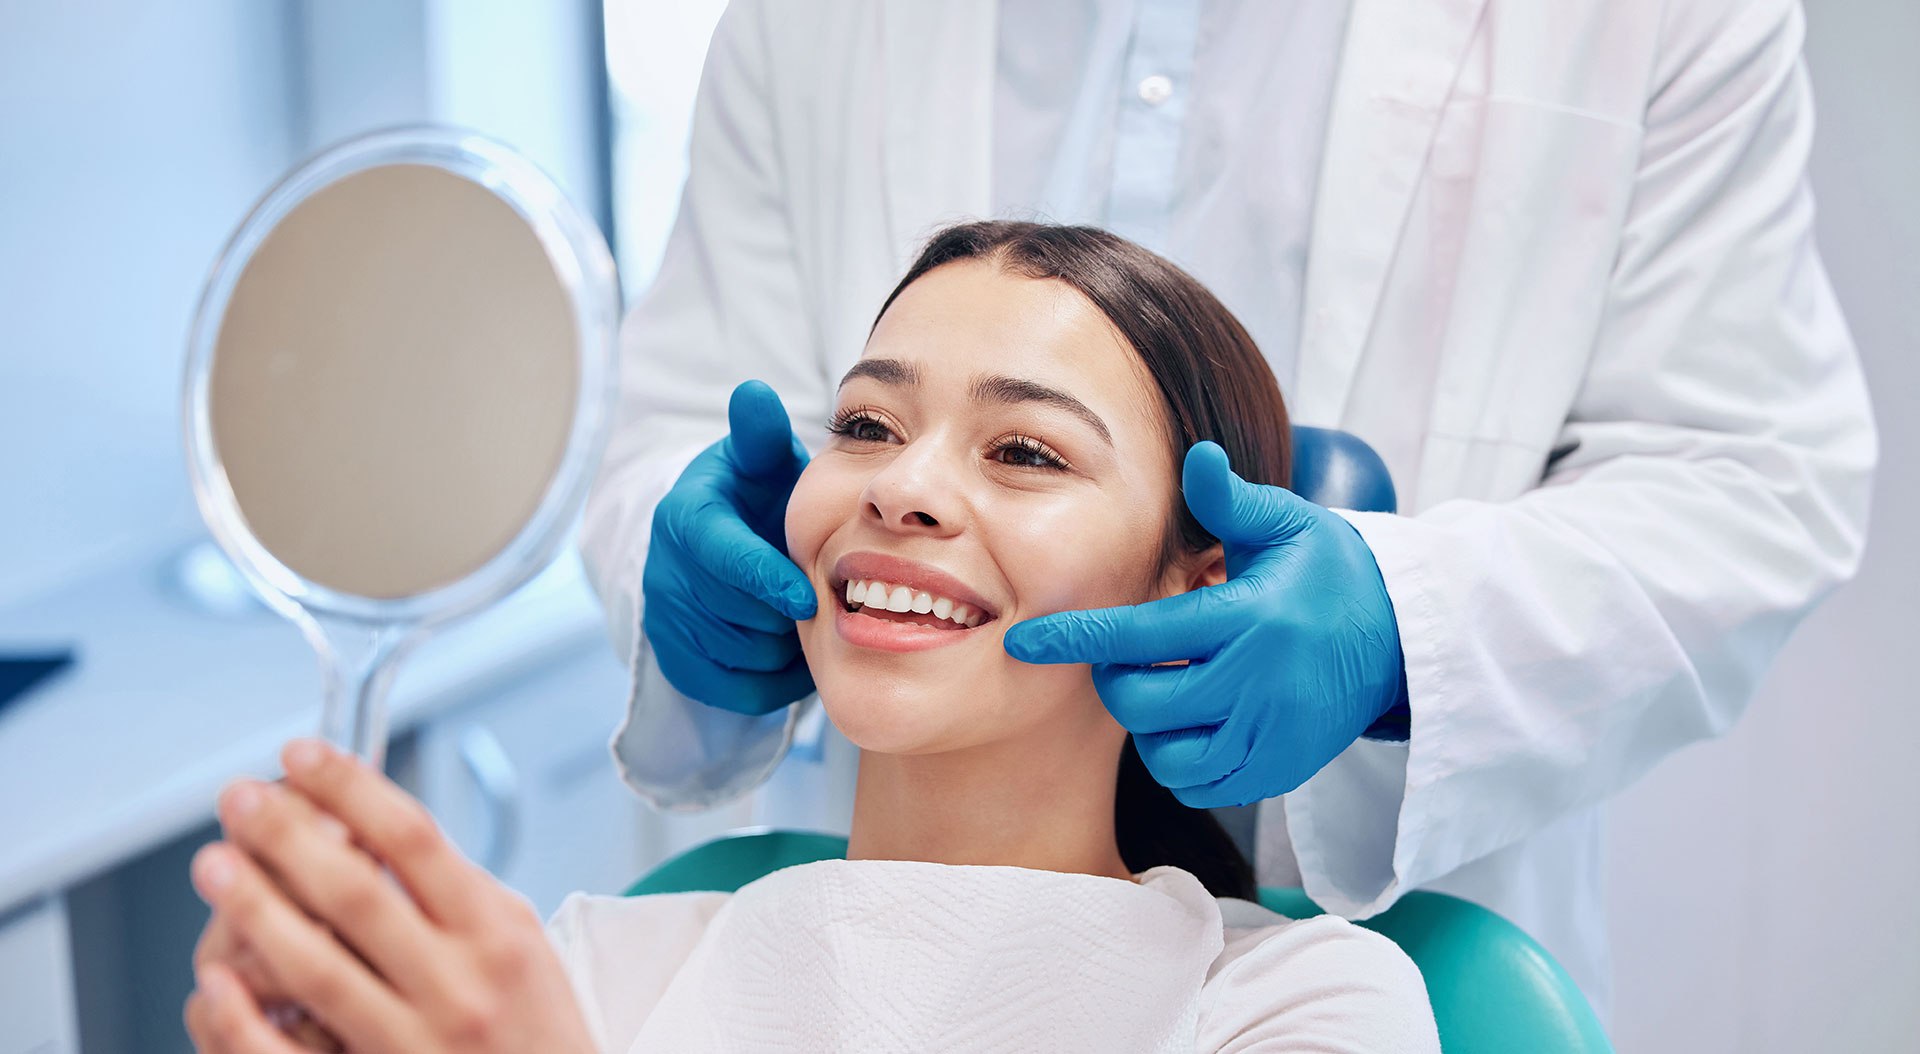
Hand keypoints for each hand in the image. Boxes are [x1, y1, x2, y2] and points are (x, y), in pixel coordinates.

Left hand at [183, 740, 595, 1053]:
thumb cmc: (535, 1033)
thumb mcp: (523, 945)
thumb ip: (456, 893)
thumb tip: (372, 829)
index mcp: (495, 934)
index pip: (413, 838)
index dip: (349, 788)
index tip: (302, 756)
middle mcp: (458, 985)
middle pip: (356, 891)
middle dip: (286, 835)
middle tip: (240, 800)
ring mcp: (415, 1043)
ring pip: (317, 966)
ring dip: (255, 908)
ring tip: (216, 864)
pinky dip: (245, 1020)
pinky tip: (214, 981)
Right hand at [643, 379, 816, 713]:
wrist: (721, 544)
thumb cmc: (755, 497)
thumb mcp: (759, 461)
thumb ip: (761, 434)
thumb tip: (754, 393)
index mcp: (685, 518)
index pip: (722, 558)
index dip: (766, 581)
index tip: (806, 599)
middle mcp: (664, 572)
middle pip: (737, 615)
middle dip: (784, 613)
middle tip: (821, 600)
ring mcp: (666, 620)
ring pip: (740, 656)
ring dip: (784, 646)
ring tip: (807, 621)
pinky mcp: (676, 662)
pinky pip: (735, 690)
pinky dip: (774, 681)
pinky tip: (792, 651)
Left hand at [1003, 442, 1408, 807]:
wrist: (1401, 639)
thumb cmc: (1329, 572)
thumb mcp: (1288, 524)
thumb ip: (1231, 500)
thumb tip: (1197, 455)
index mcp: (1249, 618)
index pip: (1140, 636)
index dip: (1075, 640)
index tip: (1024, 641)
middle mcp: (1258, 684)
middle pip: (1142, 703)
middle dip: (1117, 680)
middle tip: (1132, 656)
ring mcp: (1270, 736)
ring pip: (1166, 754)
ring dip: (1149, 724)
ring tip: (1169, 687)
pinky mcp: (1280, 770)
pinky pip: (1201, 784)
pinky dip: (1181, 760)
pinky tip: (1194, 722)